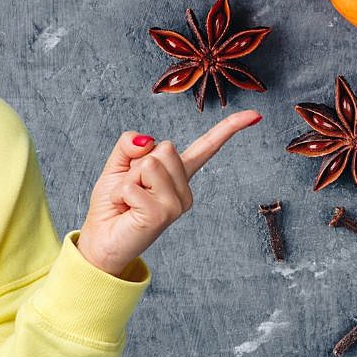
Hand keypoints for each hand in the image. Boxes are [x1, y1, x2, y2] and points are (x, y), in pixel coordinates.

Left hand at [76, 110, 261, 277]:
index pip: (207, 146)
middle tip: (132, 188)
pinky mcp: (163, 214)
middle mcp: (184, 189)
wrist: (102, 240)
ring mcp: (177, 203)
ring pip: (150, 163)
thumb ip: (130, 144)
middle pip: (166, 146)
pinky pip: (133, 185)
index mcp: (178, 174)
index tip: (255, 115)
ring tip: (129, 199)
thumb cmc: (112, 204)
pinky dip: (121, 194)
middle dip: (138, 162)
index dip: (230, 128)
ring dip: (129, 178)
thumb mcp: (118, 165)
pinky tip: (126, 210)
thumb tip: (145, 139)